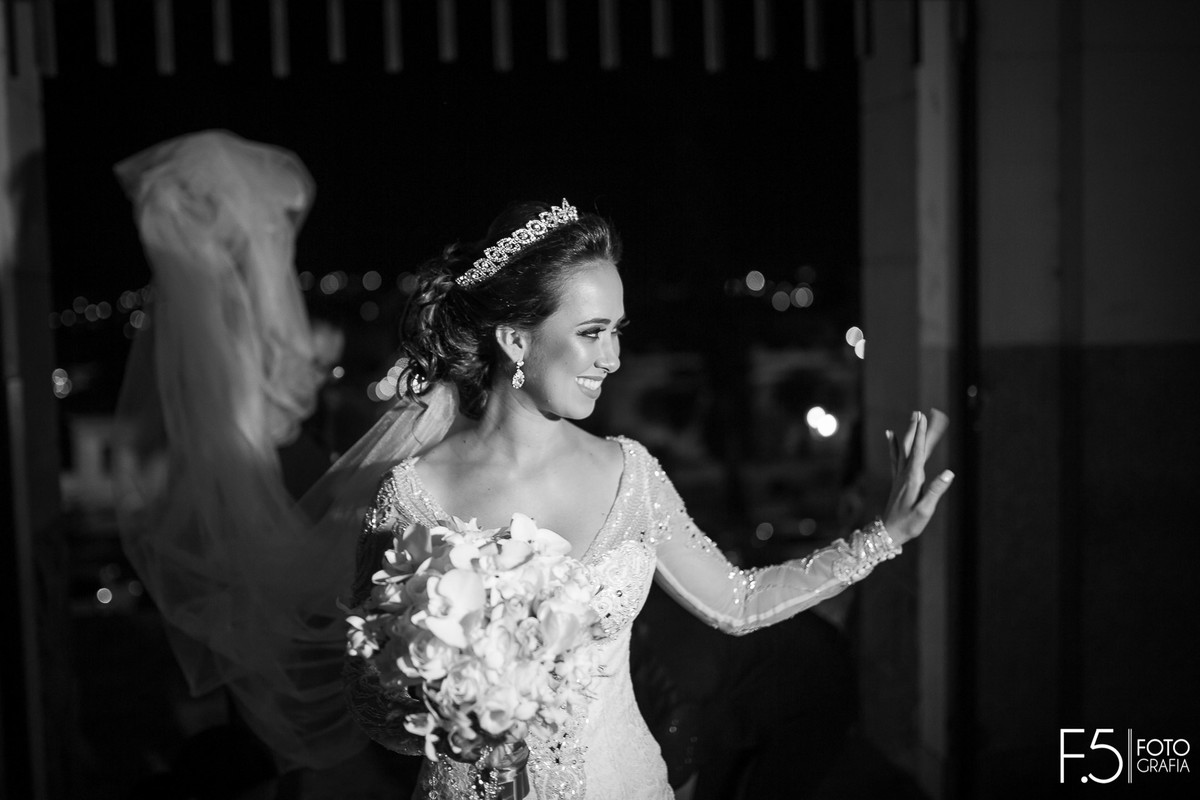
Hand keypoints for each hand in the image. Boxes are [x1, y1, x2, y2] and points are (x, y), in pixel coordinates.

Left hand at [883, 409, 953, 545]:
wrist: (888, 532)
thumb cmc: (908, 524)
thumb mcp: (925, 510)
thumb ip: (936, 491)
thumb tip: (949, 473)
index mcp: (913, 479)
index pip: (919, 451)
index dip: (922, 433)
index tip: (924, 417)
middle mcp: (904, 474)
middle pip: (910, 446)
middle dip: (916, 428)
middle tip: (920, 411)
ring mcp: (899, 476)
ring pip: (903, 449)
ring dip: (908, 432)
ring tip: (912, 417)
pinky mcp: (897, 480)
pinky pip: (896, 457)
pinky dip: (895, 444)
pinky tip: (892, 435)